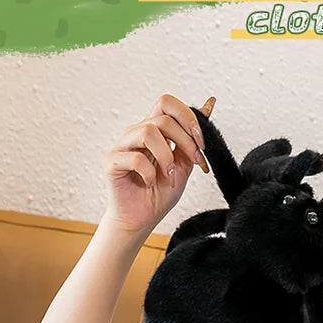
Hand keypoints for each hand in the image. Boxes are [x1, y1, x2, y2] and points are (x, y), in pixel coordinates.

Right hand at [102, 93, 214, 235]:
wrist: (142, 219)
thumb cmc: (159, 193)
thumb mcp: (185, 164)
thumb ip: (193, 138)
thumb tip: (210, 103)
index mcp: (154, 130)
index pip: (167, 103)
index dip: (188, 118)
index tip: (202, 144)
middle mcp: (136, 133)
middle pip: (163, 118)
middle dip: (186, 141)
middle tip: (194, 163)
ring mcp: (122, 146)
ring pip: (147, 132)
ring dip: (166, 157)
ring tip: (169, 176)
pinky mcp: (112, 162)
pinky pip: (135, 158)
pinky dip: (149, 173)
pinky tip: (149, 183)